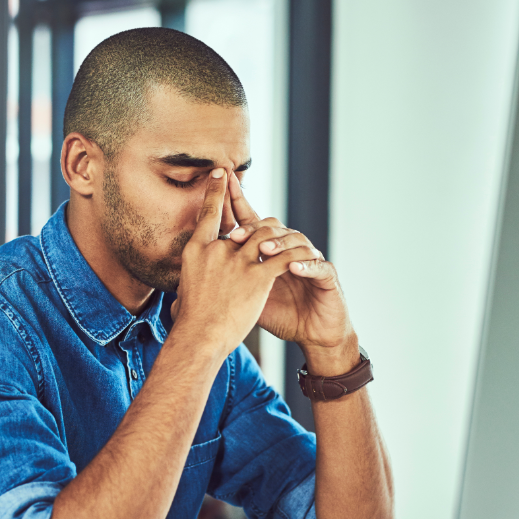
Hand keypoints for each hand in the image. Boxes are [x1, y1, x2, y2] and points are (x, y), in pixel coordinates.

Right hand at [170, 169, 309, 359]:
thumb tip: (179, 298)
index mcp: (197, 250)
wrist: (199, 337)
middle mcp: (217, 249)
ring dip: (283, 238)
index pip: (207, 213)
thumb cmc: (189, 323)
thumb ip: (189, 284)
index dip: (216, 192)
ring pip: (267, 236)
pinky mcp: (257, 277)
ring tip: (295, 241)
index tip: (221, 174)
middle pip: (242, 224)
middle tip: (265, 213)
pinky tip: (308, 258)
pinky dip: (298, 257)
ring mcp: (238, 261)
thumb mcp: (183, 293)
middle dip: (254, 217)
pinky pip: (283, 259)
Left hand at [222, 173, 356, 372]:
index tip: (223, 184)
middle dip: (255, 230)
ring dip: (279, 244)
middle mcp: (290, 251)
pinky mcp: (328, 277)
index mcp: (271, 252)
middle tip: (236, 237)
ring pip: (297, 241)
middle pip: (274, 227)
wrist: (313, 334)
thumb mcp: (248, 299)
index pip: (253, 223)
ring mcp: (311, 261)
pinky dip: (306, 266)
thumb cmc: (281, 316)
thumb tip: (191, 277)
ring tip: (263, 251)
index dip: (239, 203)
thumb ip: (228, 284)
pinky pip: (319, 266)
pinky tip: (292, 268)